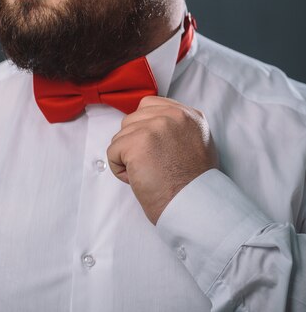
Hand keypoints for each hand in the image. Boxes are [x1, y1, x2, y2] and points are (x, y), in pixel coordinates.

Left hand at [107, 96, 217, 223]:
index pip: (149, 105)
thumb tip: (154, 126)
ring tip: (148, 173)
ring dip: (127, 157)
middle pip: (132, 119)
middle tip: (153, 165)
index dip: (144, 127)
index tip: (152, 147)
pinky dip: (120, 170)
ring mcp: (154, 126)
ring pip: (121, 136)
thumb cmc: (193, 185)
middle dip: (135, 143)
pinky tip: (138, 179)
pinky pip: (113, 152)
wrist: (192, 206)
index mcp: (189, 115)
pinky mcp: (137, 142)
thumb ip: (178, 128)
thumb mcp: (198, 144)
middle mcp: (173, 115)